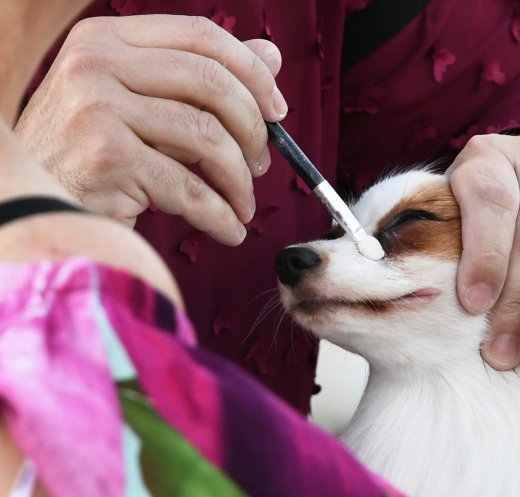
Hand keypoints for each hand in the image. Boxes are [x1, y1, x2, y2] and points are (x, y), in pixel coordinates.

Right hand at [14, 15, 286, 245]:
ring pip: (208, 138)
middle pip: (213, 84)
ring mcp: (97, 108)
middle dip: (254, 130)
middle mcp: (96, 63)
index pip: (202, 36)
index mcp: (107, 38)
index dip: (252, 72)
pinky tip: (229, 228)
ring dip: (239, 180)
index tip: (277, 110)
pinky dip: (220, 215)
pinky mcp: (107, 158)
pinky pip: (190, 189)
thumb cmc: (92, 152)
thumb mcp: (140, 101)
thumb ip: (200, 76)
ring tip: (243, 203)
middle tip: (262, 163)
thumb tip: (271, 55)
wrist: (32, 201)